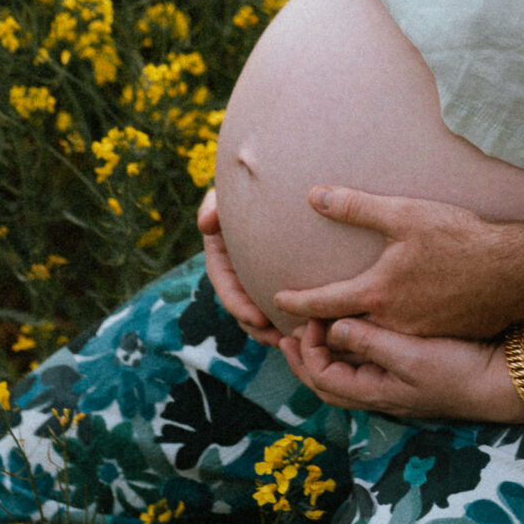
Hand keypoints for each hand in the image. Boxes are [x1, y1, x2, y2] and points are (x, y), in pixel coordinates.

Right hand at [197, 187, 285, 347]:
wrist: (275, 183)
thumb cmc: (245, 188)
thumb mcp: (225, 194)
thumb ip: (213, 205)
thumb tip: (206, 223)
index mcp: (223, 257)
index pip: (226, 287)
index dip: (239, 306)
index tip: (256, 319)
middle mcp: (240, 272)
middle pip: (245, 309)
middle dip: (260, 328)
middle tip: (280, 340)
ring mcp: (259, 278)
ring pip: (266, 311)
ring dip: (278, 329)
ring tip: (299, 340)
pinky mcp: (283, 277)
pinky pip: (289, 301)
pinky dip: (298, 314)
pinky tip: (317, 324)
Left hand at [272, 188, 523, 337]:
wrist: (519, 274)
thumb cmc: (463, 240)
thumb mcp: (406, 214)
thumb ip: (356, 208)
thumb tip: (314, 196)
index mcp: (378, 295)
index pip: (323, 304)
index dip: (297, 302)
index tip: (277, 300)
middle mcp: (393, 324)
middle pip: (344, 332)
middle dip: (319, 328)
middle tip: (301, 319)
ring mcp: (419, 334)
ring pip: (374, 339)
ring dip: (354, 333)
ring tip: (341, 316)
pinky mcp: (442, 335)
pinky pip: (404, 339)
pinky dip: (388, 332)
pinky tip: (394, 313)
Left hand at [279, 316, 518, 423]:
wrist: (502, 380)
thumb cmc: (459, 369)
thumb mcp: (412, 354)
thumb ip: (371, 341)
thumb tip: (334, 327)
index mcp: (375, 393)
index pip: (322, 376)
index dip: (307, 349)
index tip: (308, 318)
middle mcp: (380, 395)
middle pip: (326, 383)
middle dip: (304, 359)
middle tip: (290, 332)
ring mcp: (394, 388)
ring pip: (345, 375)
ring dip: (326, 354)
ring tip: (316, 327)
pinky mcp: (409, 375)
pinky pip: (366, 365)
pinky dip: (350, 349)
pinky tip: (357, 327)